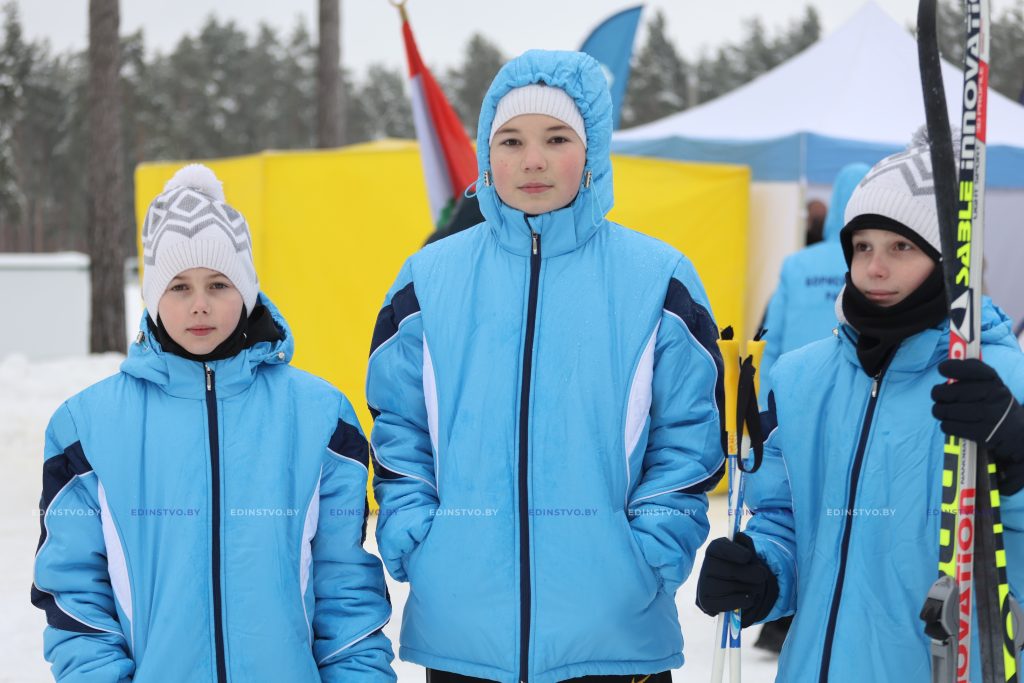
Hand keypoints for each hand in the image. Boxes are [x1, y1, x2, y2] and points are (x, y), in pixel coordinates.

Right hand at [696, 532, 778, 626]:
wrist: (731, 586)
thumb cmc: (740, 566)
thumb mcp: (745, 554)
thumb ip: (748, 553)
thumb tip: (749, 557)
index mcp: (714, 550)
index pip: (720, 548)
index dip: (734, 552)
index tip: (748, 556)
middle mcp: (705, 566)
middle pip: (728, 570)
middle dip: (749, 573)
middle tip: (763, 574)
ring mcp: (704, 585)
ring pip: (730, 587)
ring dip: (749, 588)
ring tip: (755, 587)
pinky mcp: (706, 602)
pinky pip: (727, 603)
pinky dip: (742, 601)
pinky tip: (748, 597)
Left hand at [933, 359, 1023, 492]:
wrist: (1016, 431)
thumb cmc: (994, 403)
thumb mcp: (991, 385)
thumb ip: (971, 374)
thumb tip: (944, 368)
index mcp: (994, 381)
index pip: (971, 369)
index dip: (953, 368)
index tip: (942, 370)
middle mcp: (993, 395)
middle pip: (948, 392)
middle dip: (938, 394)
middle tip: (939, 397)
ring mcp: (988, 415)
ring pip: (945, 411)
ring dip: (939, 411)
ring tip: (944, 411)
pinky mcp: (982, 433)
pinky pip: (949, 426)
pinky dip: (946, 425)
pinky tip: (952, 423)